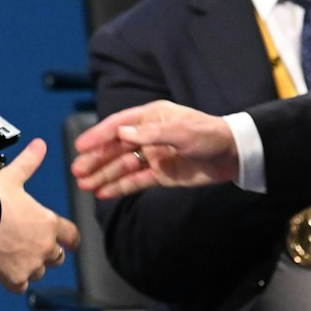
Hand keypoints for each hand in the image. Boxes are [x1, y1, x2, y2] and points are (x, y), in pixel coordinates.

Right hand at [0, 139, 80, 291]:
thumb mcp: (12, 178)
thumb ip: (29, 163)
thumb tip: (40, 144)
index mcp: (49, 223)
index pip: (72, 236)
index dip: (71, 239)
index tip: (70, 242)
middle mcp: (45, 246)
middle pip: (57, 257)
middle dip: (48, 253)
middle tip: (33, 248)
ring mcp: (31, 265)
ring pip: (40, 272)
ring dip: (32, 266)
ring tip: (17, 257)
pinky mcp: (16, 280)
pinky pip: (22, 286)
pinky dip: (16, 281)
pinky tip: (7, 271)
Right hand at [71, 101, 239, 198]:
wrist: (233, 155)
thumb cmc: (209, 135)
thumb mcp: (181, 131)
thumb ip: (151, 133)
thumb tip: (121, 133)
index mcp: (152, 117)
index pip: (119, 126)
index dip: (99, 135)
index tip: (80, 146)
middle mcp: (149, 135)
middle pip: (116, 148)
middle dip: (96, 159)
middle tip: (76, 171)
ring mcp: (154, 156)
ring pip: (123, 166)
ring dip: (103, 174)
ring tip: (83, 184)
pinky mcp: (161, 174)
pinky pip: (136, 180)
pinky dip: (119, 187)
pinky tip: (102, 193)